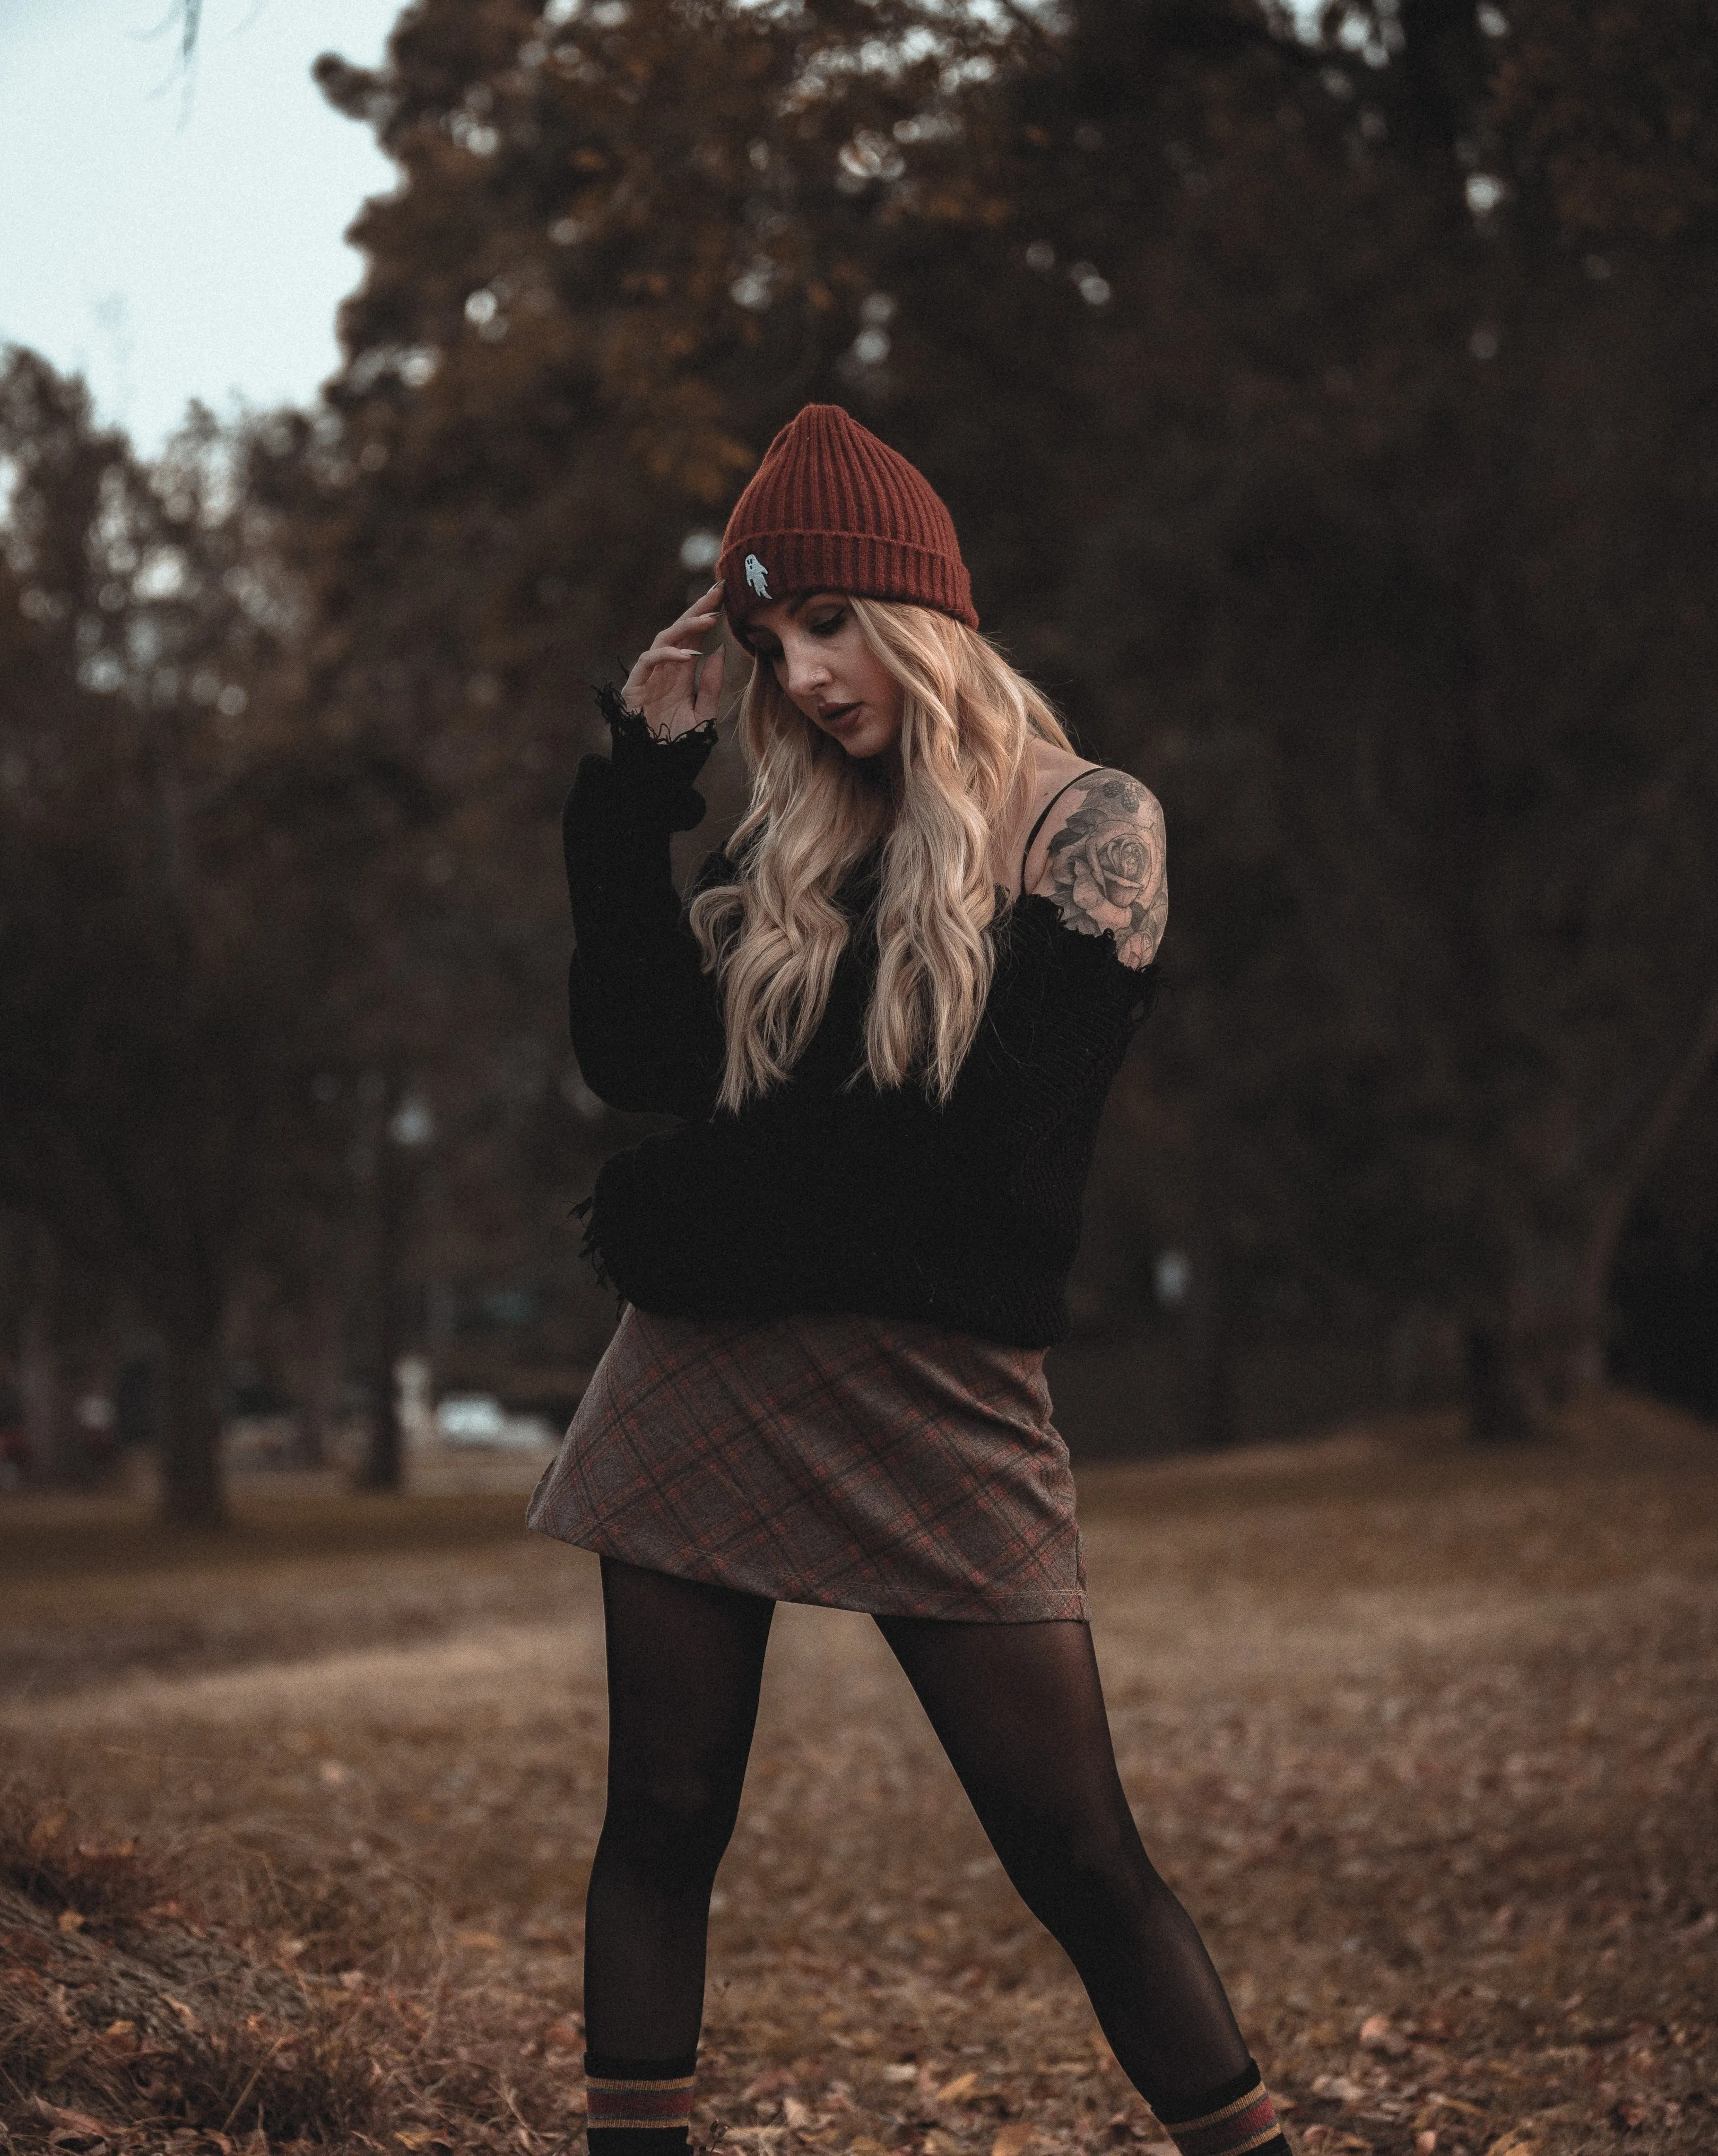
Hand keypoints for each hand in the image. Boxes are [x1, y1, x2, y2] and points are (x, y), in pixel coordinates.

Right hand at [620, 582, 726, 739]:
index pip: (694, 636)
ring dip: (687, 627)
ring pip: (664, 638)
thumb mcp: (703, 713)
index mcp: (681, 672)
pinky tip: (689, 654)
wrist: (656, 768)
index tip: (725, 595)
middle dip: (698, 609)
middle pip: (680, 630)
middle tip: (718, 590)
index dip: (706, 614)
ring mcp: (649, 675)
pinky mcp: (635, 686)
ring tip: (710, 619)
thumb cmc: (678, 744)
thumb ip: (711, 685)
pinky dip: (668, 655)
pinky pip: (649, 661)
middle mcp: (664, 669)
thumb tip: (719, 651)